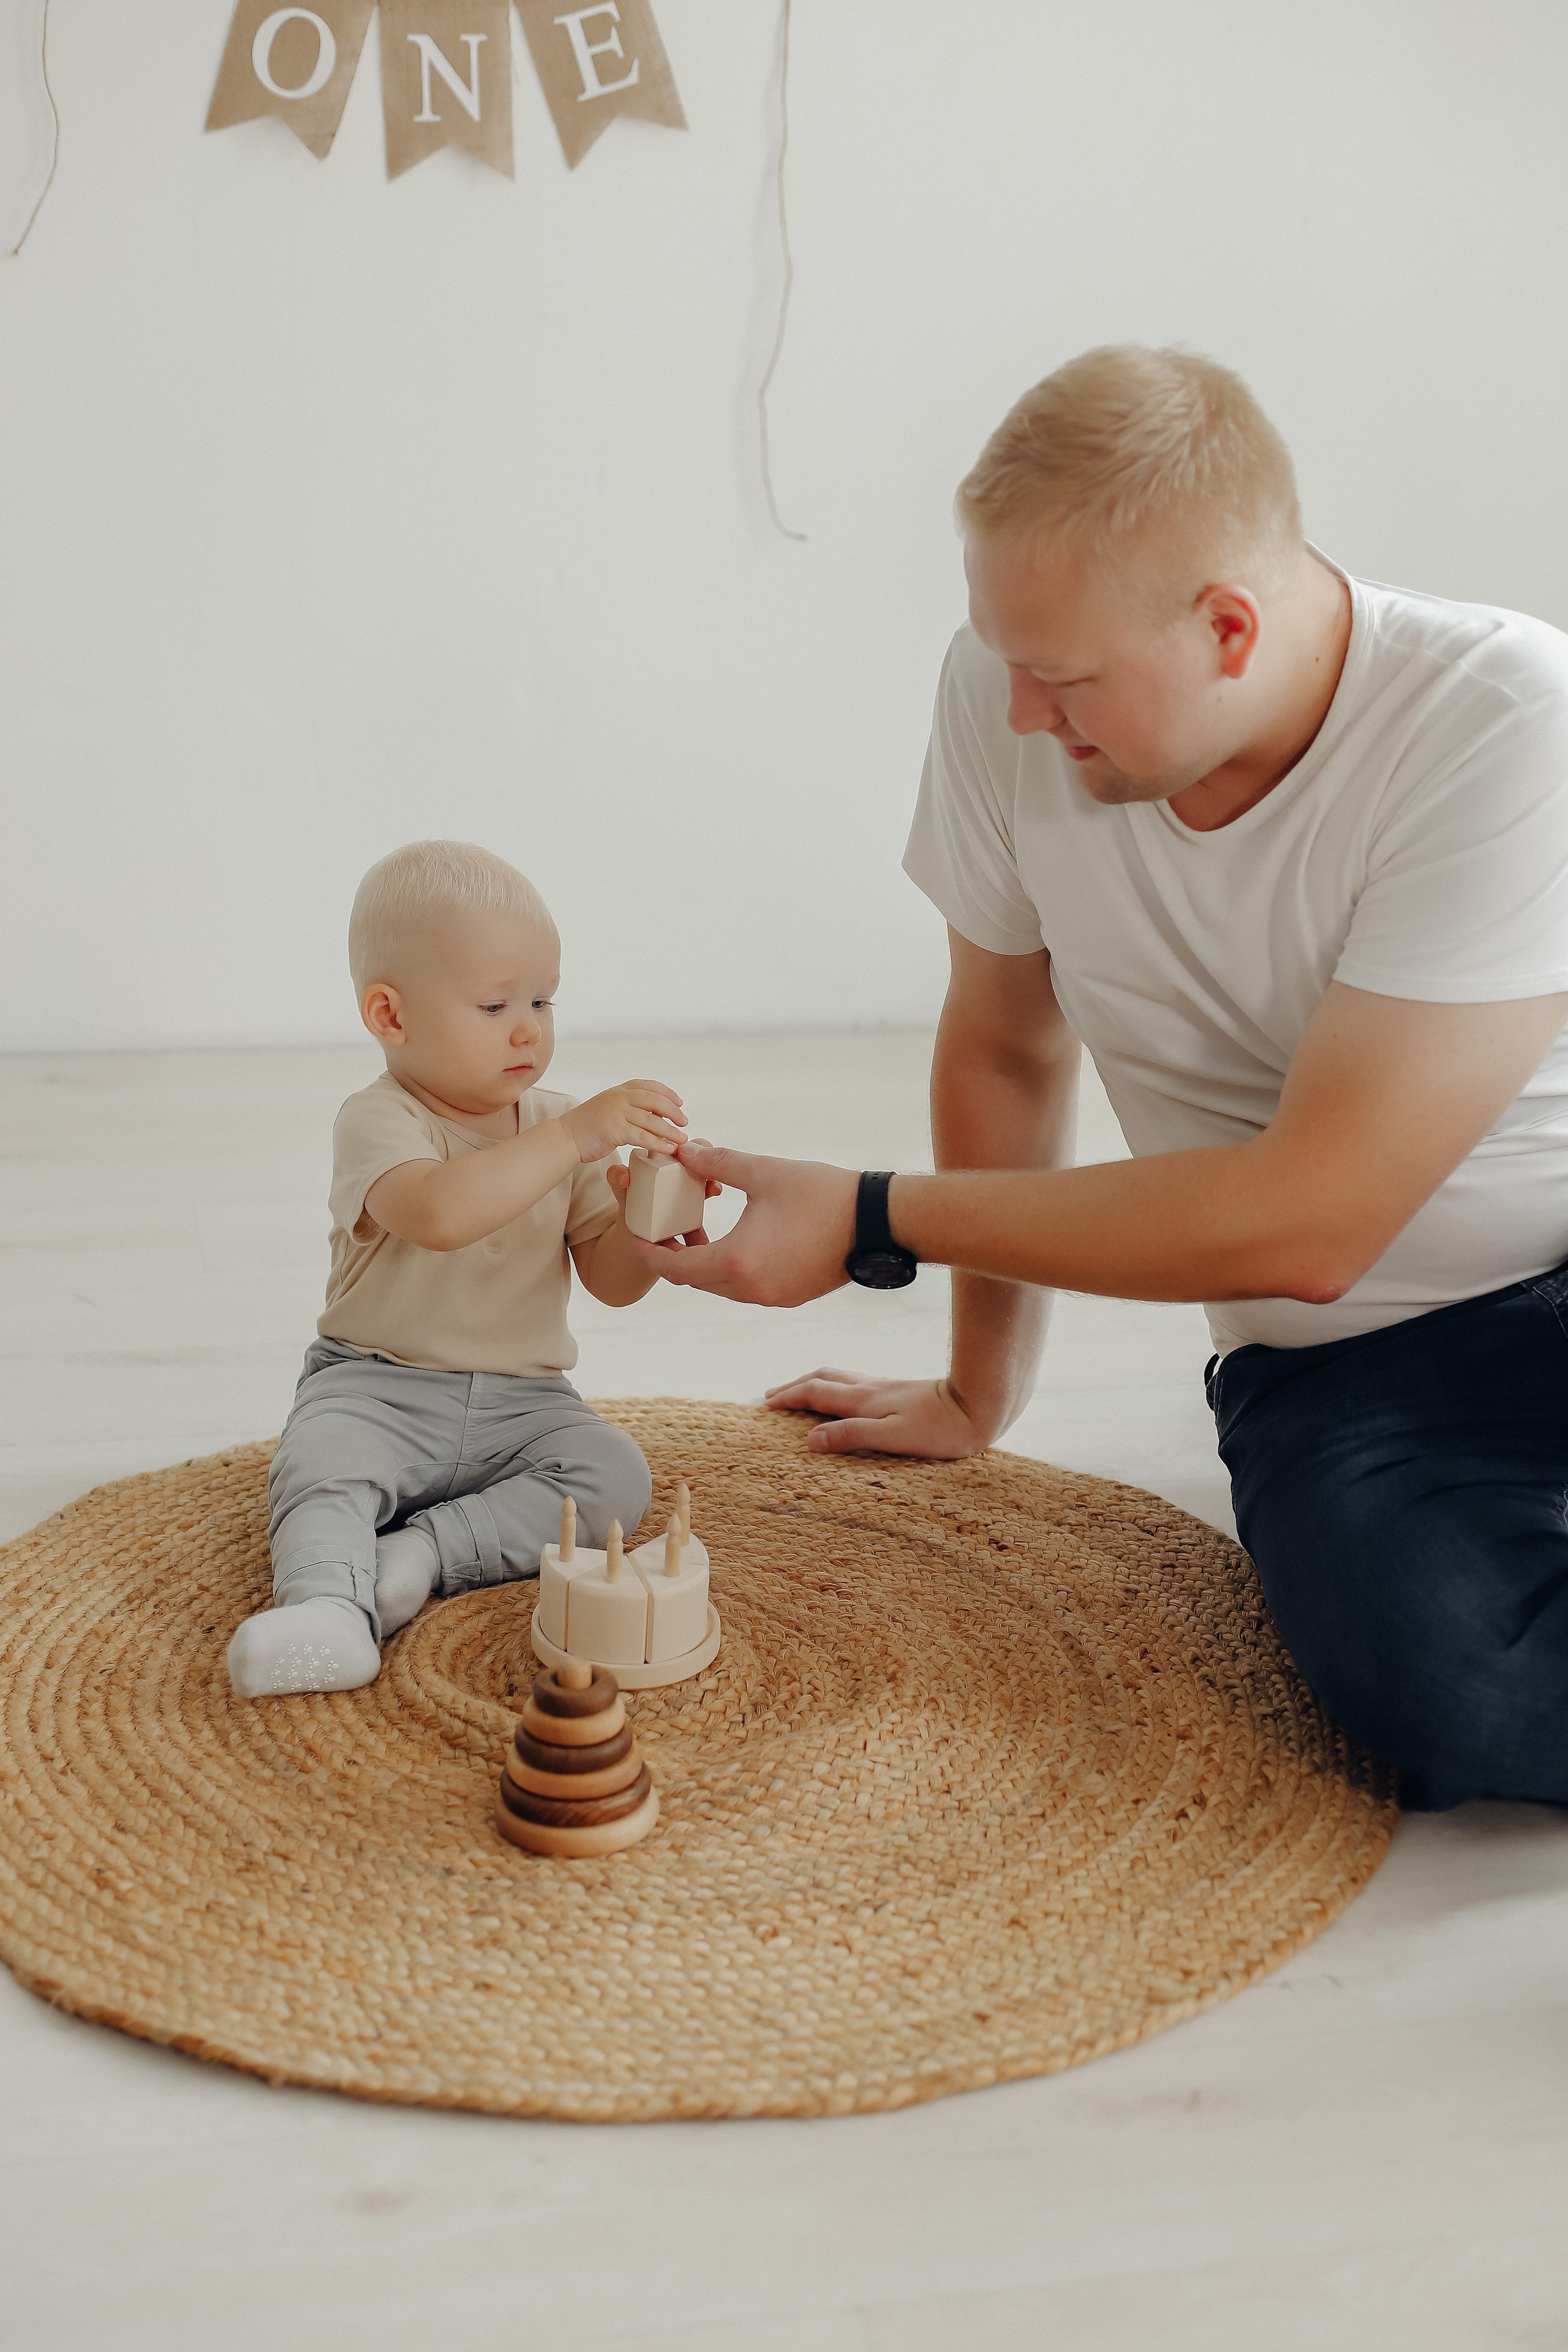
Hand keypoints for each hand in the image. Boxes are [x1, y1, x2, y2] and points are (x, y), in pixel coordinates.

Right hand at [562, 1081, 684, 1164]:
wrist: (565, 1137)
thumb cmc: (588, 1127)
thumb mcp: (609, 1107)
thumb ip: (627, 1106)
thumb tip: (653, 1113)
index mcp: (618, 1090)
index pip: (649, 1085)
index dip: (667, 1093)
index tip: (679, 1102)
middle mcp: (619, 1097)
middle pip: (655, 1100)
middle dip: (673, 1111)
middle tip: (685, 1122)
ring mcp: (616, 1112)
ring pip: (652, 1120)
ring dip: (671, 1130)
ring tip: (682, 1138)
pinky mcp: (614, 1130)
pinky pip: (643, 1136)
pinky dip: (659, 1143)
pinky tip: (668, 1148)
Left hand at [621, 1142, 857, 1304]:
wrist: (880, 1222)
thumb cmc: (825, 1195)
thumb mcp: (765, 1172)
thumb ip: (719, 1162)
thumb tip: (685, 1151)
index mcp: (737, 1262)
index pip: (675, 1267)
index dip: (648, 1251)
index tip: (634, 1235)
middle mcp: (751, 1290)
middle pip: (694, 1279)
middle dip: (674, 1254)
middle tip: (665, 1226)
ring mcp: (773, 1297)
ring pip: (721, 1285)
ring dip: (704, 1261)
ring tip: (699, 1227)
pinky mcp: (791, 1295)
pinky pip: (747, 1287)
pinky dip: (732, 1267)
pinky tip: (737, 1238)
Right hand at [764, 1370, 991, 1457]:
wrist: (979, 1405)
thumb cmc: (940, 1429)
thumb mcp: (893, 1438)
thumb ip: (851, 1436)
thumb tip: (809, 1440)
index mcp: (864, 1401)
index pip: (815, 1394)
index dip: (788, 1397)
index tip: (765, 1404)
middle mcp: (870, 1389)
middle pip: (822, 1379)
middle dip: (794, 1386)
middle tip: (771, 1395)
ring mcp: (885, 1388)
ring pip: (839, 1378)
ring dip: (813, 1383)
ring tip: (799, 1391)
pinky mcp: (899, 1392)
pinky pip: (855, 1383)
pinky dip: (836, 1386)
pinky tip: (844, 1395)